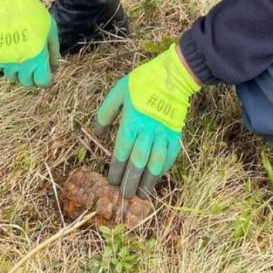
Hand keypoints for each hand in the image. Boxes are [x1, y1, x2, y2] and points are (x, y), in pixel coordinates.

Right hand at [0, 0, 59, 87]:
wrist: (10, 2)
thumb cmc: (35, 15)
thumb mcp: (51, 32)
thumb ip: (53, 52)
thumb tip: (53, 68)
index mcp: (38, 59)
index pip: (42, 83)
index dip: (46, 80)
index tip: (46, 74)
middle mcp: (21, 64)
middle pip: (27, 83)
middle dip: (33, 77)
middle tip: (35, 66)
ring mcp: (6, 61)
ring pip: (13, 77)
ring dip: (19, 71)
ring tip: (22, 58)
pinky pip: (0, 68)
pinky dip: (6, 64)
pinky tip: (10, 52)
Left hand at [94, 44, 200, 198]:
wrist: (172, 76)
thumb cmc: (142, 82)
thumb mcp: (118, 92)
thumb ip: (106, 112)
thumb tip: (97, 132)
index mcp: (132, 121)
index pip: (122, 151)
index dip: (116, 169)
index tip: (112, 182)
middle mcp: (148, 131)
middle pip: (138, 162)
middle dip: (131, 180)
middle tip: (125, 196)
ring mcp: (164, 134)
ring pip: (156, 163)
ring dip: (149, 180)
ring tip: (142, 194)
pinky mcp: (175, 133)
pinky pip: (170, 155)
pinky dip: (164, 168)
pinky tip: (158, 177)